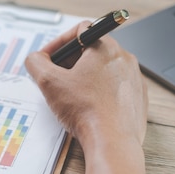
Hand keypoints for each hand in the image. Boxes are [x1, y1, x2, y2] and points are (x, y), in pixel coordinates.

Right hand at [25, 22, 147, 148]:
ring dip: (85, 78)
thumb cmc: (85, 111)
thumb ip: (36, 63)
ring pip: (104, 70)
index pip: (80, 30)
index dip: (59, 42)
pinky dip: (100, 93)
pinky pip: (115, 89)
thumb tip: (35, 59)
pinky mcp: (138, 99)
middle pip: (92, 50)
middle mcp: (124, 59)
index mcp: (106, 47)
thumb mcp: (49, 83)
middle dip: (70, 62)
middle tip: (56, 78)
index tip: (47, 59)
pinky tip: (89, 108)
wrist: (113, 142)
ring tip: (71, 96)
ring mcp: (134, 79)